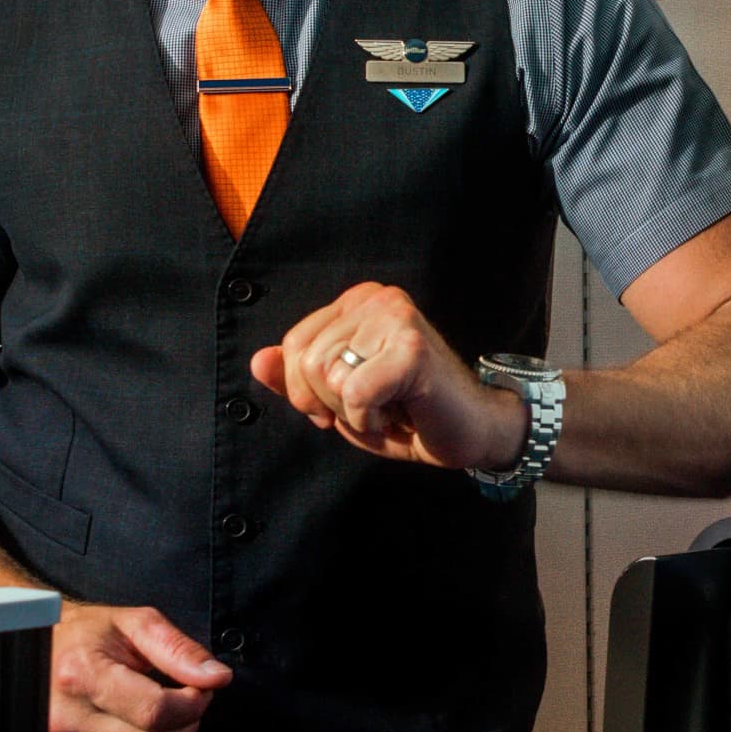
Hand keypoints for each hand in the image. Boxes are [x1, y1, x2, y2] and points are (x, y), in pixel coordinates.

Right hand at [48, 599, 231, 731]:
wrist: (41, 649)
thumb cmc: (87, 636)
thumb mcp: (134, 624)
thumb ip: (178, 649)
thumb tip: (216, 677)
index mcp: (81, 675)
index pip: (154, 711)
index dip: (192, 704)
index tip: (198, 691)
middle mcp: (65, 718)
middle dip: (186, 727)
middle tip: (187, 705)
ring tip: (171, 726)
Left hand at [252, 282, 531, 471]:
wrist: (473, 432)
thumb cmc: (409, 414)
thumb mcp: (341, 400)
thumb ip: (297, 380)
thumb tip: (257, 362)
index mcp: (357, 302)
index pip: (294, 345)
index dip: (308, 391)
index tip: (349, 403)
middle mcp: (376, 298)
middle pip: (306, 361)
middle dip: (331, 403)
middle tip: (376, 407)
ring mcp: (395, 317)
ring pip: (328, 377)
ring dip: (354, 412)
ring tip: (391, 406)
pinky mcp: (410, 348)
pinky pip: (356, 394)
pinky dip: (371, 420)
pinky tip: (402, 413)